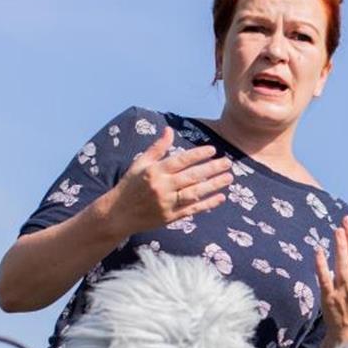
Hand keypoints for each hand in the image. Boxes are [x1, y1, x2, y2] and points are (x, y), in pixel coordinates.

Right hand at [103, 126, 234, 238]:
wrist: (117, 214)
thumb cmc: (130, 185)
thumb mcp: (140, 163)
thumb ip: (157, 148)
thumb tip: (169, 129)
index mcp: (154, 172)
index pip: (180, 161)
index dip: (197, 155)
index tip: (212, 149)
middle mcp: (161, 187)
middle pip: (191, 177)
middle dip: (211, 169)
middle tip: (228, 162)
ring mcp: (167, 204)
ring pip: (195, 193)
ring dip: (213, 186)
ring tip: (229, 178)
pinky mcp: (171, 217)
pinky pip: (192, 210)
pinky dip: (208, 204)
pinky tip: (221, 197)